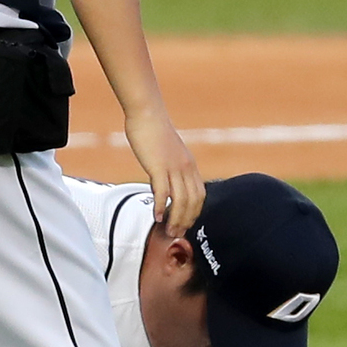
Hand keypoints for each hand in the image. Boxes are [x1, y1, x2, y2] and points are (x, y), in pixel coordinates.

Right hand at [124, 105, 203, 234]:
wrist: (147, 114)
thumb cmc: (154, 131)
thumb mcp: (169, 153)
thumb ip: (171, 169)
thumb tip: (166, 186)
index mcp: (190, 165)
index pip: (199, 196)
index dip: (194, 213)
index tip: (186, 224)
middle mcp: (186, 168)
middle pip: (192, 202)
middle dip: (186, 220)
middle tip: (176, 233)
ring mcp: (173, 167)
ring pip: (180, 200)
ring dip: (175, 218)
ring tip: (168, 230)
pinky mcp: (158, 166)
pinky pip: (162, 191)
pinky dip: (160, 206)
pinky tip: (156, 216)